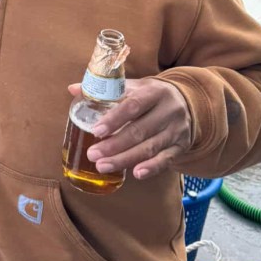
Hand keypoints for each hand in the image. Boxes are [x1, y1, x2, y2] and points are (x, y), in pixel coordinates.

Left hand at [67, 77, 192, 179]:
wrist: (188, 102)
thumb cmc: (150, 95)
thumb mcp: (133, 86)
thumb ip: (105, 90)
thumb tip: (72, 89)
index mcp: (153, 91)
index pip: (133, 105)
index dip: (114, 119)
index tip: (95, 131)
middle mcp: (168, 110)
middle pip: (139, 131)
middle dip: (114, 145)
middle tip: (93, 155)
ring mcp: (176, 130)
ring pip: (150, 147)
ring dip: (125, 159)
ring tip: (102, 166)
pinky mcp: (181, 145)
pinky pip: (166, 159)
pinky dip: (151, 167)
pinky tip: (136, 174)